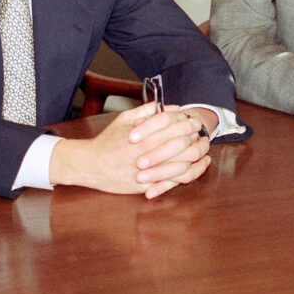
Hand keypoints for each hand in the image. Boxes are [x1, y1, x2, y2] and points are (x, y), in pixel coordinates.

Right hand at [50, 103, 209, 197]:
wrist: (90, 166)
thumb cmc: (107, 141)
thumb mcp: (124, 119)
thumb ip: (147, 110)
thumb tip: (170, 107)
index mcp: (143, 137)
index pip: (173, 127)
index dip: (187, 123)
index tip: (195, 120)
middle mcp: (147, 154)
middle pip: (180, 145)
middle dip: (195, 138)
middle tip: (203, 134)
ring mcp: (147, 172)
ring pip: (180, 165)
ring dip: (196, 157)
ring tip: (204, 151)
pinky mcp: (146, 186)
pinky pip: (171, 182)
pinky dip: (186, 175)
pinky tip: (195, 168)